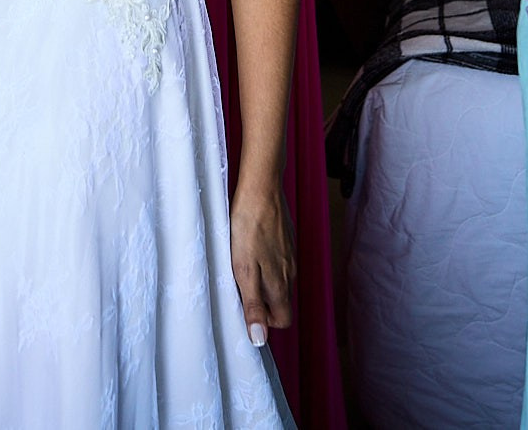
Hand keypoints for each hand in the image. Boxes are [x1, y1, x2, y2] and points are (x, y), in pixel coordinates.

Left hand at [228, 181, 294, 347]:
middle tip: (237, 286)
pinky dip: (266, 263)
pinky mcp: (286, 240)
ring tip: (241, 266)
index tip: (244, 307)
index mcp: (280, 285)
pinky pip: (279, 262)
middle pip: (281, 302)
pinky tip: (250, 248)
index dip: (264, 321)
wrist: (262, 189)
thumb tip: (259, 339)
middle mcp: (290, 273)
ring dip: (263, 282)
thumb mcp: (243, 270)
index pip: (283, 320)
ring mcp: (290, 255)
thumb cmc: (249, 229)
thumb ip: (253, 305)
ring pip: (280, 281)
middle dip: (262, 302)